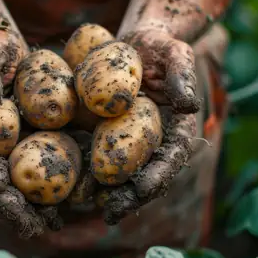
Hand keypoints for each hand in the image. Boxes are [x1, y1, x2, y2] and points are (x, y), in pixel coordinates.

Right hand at [0, 27, 61, 238]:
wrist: (12, 54)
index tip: (0, 186)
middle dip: (10, 205)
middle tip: (29, 223)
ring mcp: (8, 154)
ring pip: (16, 187)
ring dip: (31, 209)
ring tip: (50, 225)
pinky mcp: (30, 152)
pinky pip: (38, 177)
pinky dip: (49, 196)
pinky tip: (66, 211)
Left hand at [100, 25, 227, 224]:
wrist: (134, 46)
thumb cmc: (160, 48)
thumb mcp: (175, 54)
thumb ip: (183, 76)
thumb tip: (190, 106)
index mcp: (175, 130)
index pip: (171, 158)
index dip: (159, 175)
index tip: (144, 188)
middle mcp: (151, 143)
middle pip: (143, 174)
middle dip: (128, 196)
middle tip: (113, 211)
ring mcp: (126, 143)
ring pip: (117, 173)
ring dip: (104, 193)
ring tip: (86, 208)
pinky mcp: (102, 137)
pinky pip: (93, 156)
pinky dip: (82, 172)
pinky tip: (67, 186)